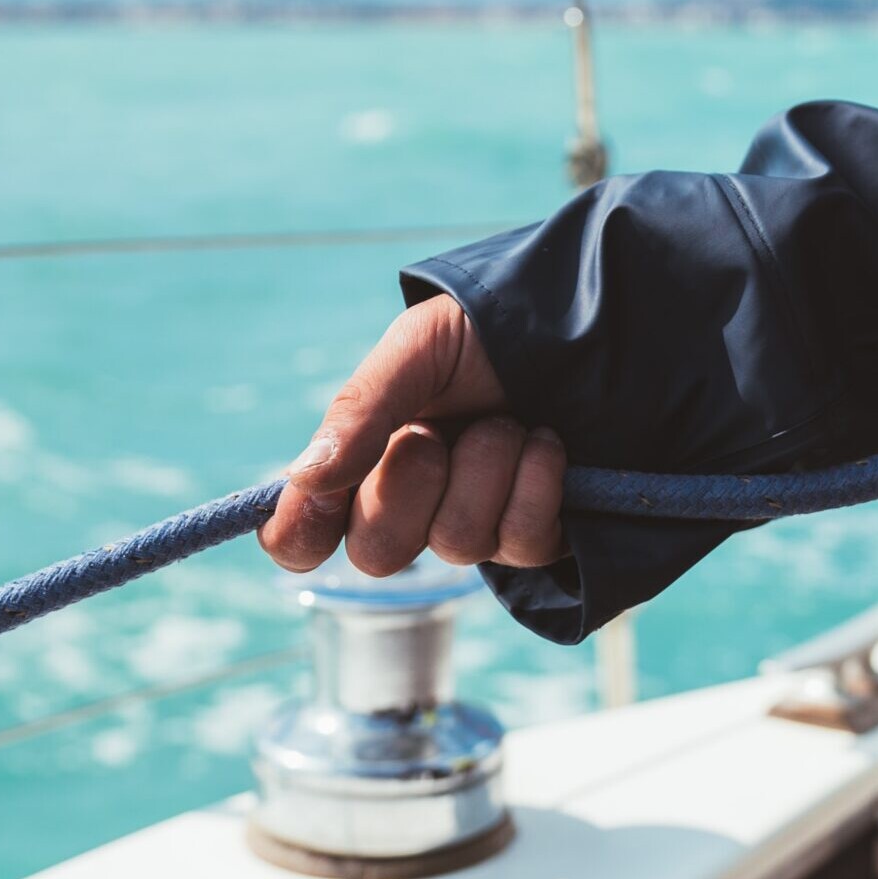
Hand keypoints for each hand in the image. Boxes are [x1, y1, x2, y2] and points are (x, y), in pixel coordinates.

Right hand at [258, 293, 568, 575]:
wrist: (577, 325)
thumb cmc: (484, 336)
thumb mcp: (415, 351)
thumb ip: (360, 410)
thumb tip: (305, 476)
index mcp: (362, 462)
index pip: (302, 537)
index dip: (300, 533)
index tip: (324, 493)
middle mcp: (412, 505)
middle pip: (376, 552)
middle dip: (408, 483)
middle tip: (435, 431)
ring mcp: (474, 524)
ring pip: (455, 543)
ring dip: (484, 465)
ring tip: (505, 419)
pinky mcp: (533, 536)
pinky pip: (520, 543)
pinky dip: (535, 482)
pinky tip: (544, 442)